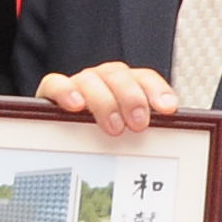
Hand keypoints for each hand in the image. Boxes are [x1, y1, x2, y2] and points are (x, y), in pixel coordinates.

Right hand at [41, 64, 181, 134]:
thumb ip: (144, 137)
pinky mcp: (50, 93)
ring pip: (91, 79)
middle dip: (132, 98)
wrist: (58, 144)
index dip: (157, 90)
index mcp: (124, 87)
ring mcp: (77, 85)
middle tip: (139, 124)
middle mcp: (102, 81)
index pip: (144, 78)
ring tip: (114, 126)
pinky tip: (76, 105)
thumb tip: (171, 145)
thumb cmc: (99, 143)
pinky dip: (66, 91)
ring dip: (105, 101)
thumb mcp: (126, 139)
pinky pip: (56, 83)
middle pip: (119, 75)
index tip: (168, 108)